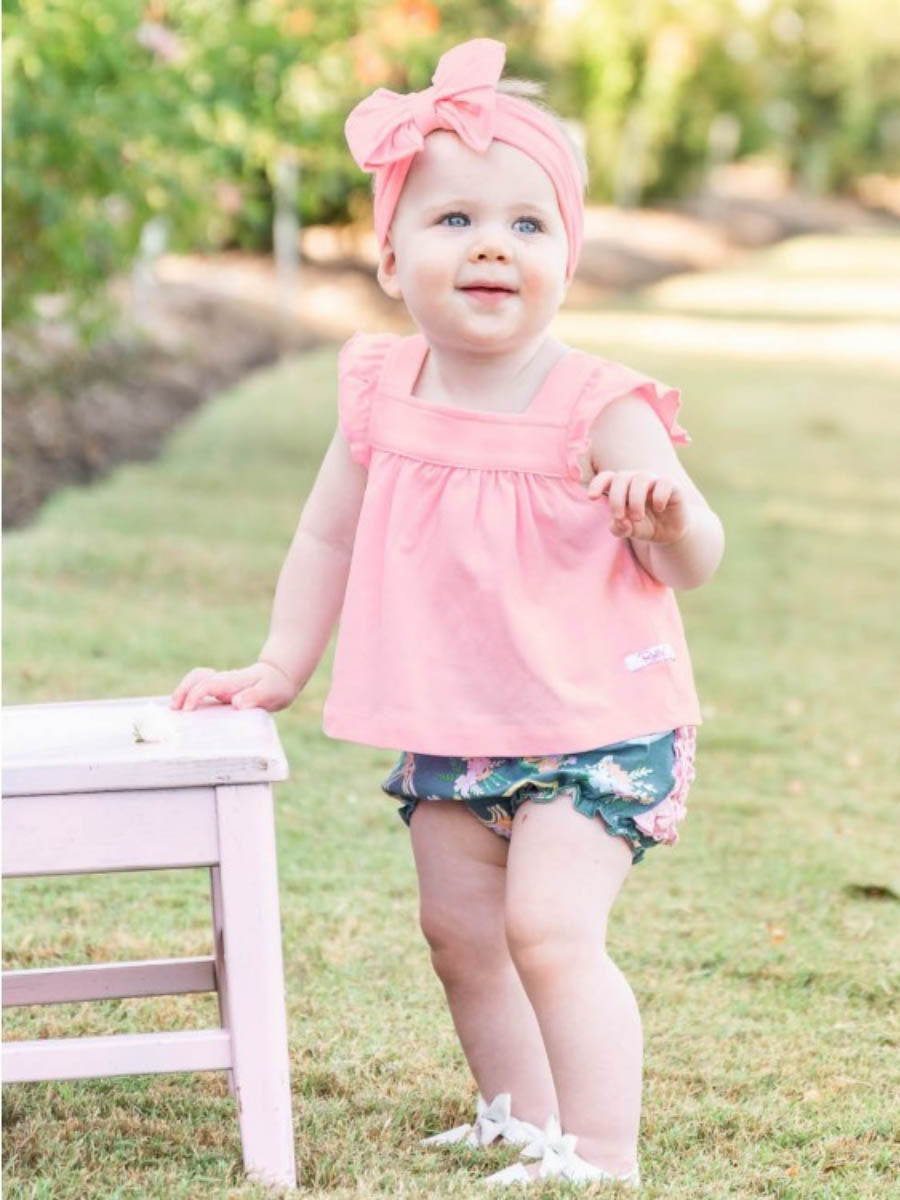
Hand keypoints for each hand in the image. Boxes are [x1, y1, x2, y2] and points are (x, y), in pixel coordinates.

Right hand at [170, 661, 298, 711]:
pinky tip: (185, 711)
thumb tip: (237, 703)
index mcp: (232, 682)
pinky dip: (188, 695)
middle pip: (197, 678)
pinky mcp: (220, 691)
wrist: (279, 677)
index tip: (188, 710)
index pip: (208, 684)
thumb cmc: (275, 687)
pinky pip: (199, 688)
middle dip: (182, 691)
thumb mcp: (270, 692)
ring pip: (196, 680)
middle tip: (174, 709)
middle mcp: (223, 681)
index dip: (195, 695)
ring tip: (174, 709)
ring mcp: (220, 684)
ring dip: (182, 691)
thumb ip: (255, 696)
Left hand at [587, 470, 691, 543]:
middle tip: (619, 516)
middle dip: (617, 498)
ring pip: (641, 479)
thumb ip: (620, 527)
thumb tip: (619, 520)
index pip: (606, 477)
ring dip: (636, 499)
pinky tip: (659, 508)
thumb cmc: (644, 526)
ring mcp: (653, 481)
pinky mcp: (672, 486)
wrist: (669, 533)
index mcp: (620, 488)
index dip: (597, 484)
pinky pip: (664, 484)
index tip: (592, 497)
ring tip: (637, 517)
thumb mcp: (630, 531)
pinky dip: (659, 496)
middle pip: (621, 477)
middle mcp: (635, 480)